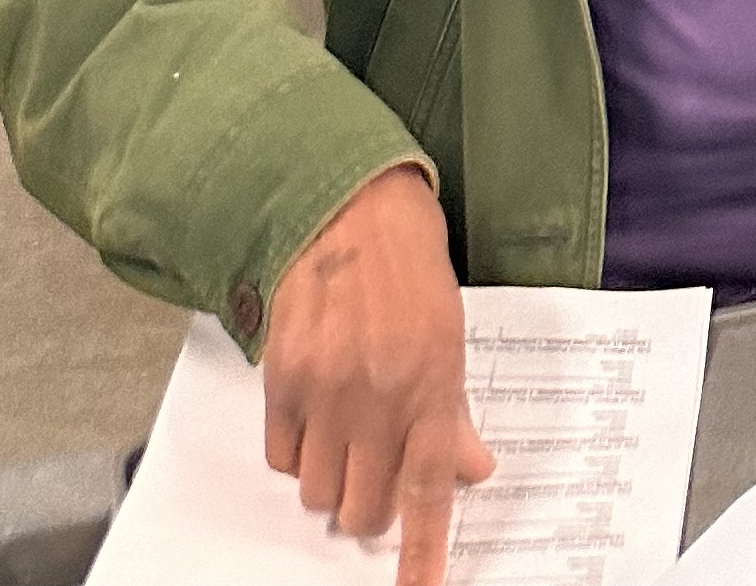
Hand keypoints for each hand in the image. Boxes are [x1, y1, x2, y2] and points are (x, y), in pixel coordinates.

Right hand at [259, 167, 492, 585]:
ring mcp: (326, 390)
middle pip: (364, 508)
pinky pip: (282, 457)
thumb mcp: (450, 334)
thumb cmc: (409, 264)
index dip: (424, 552)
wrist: (348, 205)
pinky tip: (313, 411)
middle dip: (370, 508)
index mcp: (432, 384)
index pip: (429, 489)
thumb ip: (453, 412)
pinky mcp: (281, 380)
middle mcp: (379, 396)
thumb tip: (473, 471)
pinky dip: (297, 451)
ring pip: (319, 491)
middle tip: (375, 472)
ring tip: (344, 433)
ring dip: (332, 479)